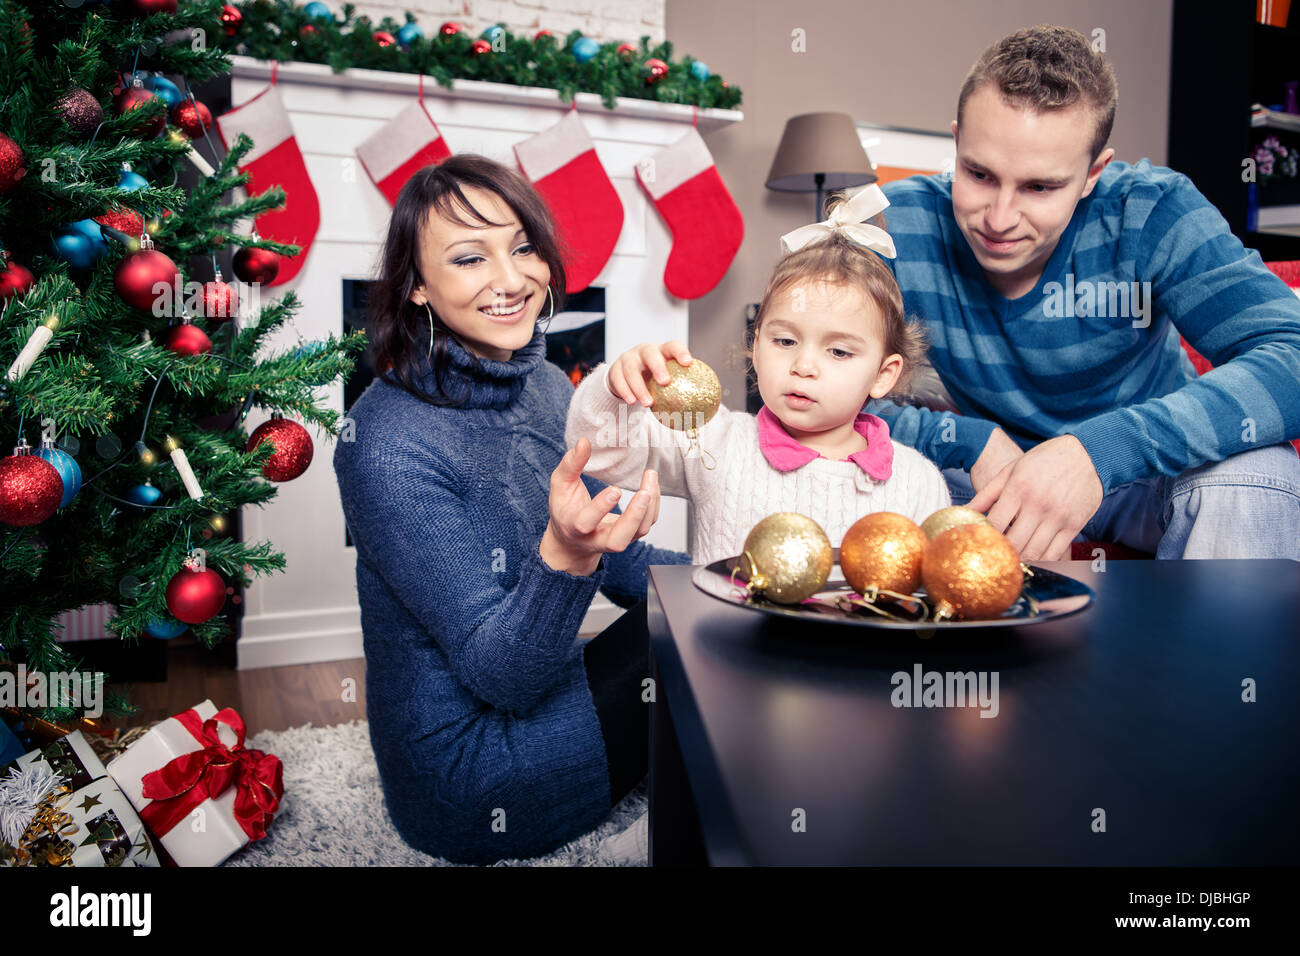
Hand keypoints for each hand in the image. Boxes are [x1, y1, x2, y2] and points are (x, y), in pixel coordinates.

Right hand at [540, 437, 661, 574]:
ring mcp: (615, 540)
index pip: (586, 522)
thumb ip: (570, 465)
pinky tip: (651, 484)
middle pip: (617, 540)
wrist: (573, 539)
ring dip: (648, 507)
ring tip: (650, 477)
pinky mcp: (630, 536)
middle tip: (644, 494)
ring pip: (637, 531)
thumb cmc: (565, 508)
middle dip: (633, 517)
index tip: (615, 489)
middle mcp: (596, 539)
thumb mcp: (560, 485)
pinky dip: (653, 505)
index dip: (600, 508)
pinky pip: (646, 524)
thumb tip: (584, 442)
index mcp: (574, 527)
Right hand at [607, 340, 691, 406]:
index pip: (672, 346)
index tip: (688, 363)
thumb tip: (705, 409)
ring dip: (639, 387)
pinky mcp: (615, 369)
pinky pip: (618, 379)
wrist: (626, 377)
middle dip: (657, 366)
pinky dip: (625, 390)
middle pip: (650, 353)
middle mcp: (644, 351)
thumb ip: (682, 389)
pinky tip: (632, 402)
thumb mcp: (667, 379)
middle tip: (665, 382)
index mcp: (661, 351)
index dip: (680, 352)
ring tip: (648, 403)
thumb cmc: (653, 379)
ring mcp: (628, 359)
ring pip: (632, 369)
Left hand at [966, 434, 1103, 561]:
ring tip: (1009, 563)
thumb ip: (987, 494)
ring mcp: (1058, 517)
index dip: (984, 539)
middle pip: (1014, 543)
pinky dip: (1041, 562)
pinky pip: (1056, 554)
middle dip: (1001, 555)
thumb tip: (965, 513)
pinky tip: (1031, 561)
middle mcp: (1039, 505)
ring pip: (1034, 553)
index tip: (978, 546)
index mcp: (1019, 489)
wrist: (1087, 454)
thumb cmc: (1043, 460)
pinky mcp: (1074, 526)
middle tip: (992, 560)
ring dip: (1020, 562)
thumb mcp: (1011, 470)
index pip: (995, 523)